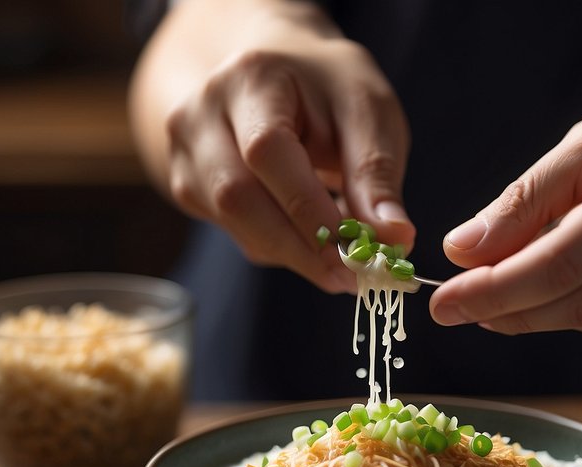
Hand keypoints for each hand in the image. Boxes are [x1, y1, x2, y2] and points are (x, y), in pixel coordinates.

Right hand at [155, 8, 413, 292]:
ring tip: (342, 257)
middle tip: (352, 278)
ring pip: (235, 223)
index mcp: (250, 78)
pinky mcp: (188, 185)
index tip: (355, 253)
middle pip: (236, 196)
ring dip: (294, 251)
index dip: (308, 209)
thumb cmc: (329, 91)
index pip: (267, 151)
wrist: (278, 74)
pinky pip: (235, 233)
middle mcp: (201, 112)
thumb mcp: (367, 112)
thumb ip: (376, 174)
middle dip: (300, 247)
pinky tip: (310, 235)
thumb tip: (395, 238)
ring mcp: (186, 151)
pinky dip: (279, 245)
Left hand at [431, 89, 581, 340]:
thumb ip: (527, 197)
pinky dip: (576, 318)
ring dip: (533, 318)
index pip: (557, 261)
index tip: (442, 302)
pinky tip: (554, 297)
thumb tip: (464, 248)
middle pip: (574, 300)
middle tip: (452, 307)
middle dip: (501, 310)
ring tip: (496, 299)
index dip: (493, 290)